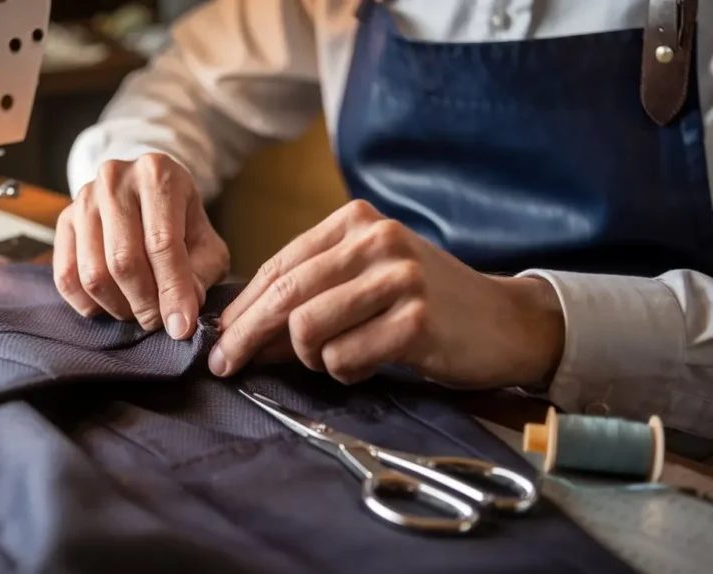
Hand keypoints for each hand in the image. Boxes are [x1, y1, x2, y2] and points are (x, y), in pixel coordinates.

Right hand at [53, 154, 229, 338]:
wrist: (146, 194)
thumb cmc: (181, 222)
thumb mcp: (205, 243)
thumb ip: (200, 275)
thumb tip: (180, 315)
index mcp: (158, 175)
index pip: (162, 243)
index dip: (173, 291)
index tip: (181, 327)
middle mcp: (115, 180)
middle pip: (123, 260)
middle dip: (144, 304)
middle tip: (158, 322)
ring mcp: (84, 199)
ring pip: (93, 273)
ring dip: (118, 307)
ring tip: (138, 312)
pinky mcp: (64, 220)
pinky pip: (66, 277)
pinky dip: (88, 304)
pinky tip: (111, 306)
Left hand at [209, 200, 564, 388]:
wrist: (503, 321)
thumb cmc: (422, 304)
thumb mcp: (363, 282)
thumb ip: (308, 296)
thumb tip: (238, 334)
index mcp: (355, 221)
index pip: (279, 266)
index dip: (241, 308)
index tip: (217, 339)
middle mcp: (376, 240)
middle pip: (284, 295)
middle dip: (246, 337)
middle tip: (224, 367)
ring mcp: (398, 277)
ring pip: (308, 328)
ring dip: (311, 358)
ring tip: (338, 358)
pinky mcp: (416, 318)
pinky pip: (345, 358)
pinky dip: (345, 372)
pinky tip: (370, 364)